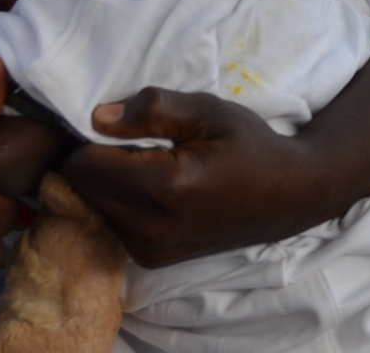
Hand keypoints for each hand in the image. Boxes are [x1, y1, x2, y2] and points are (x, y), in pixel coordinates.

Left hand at [61, 87, 329, 268]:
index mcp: (164, 186)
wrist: (287, 197)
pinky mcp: (152, 259)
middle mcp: (150, 227)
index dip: (87, 138)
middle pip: (82, 188)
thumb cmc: (250, 146)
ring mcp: (149, 249)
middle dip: (94, 159)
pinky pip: (112, 223)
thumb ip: (152, 110)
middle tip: (130, 139)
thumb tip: (96, 117)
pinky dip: (120, 201)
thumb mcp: (208, 112)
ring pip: (94, 206)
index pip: (82, 165)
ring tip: (146, 161)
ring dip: (106, 182)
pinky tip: (152, 186)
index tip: (113, 123)